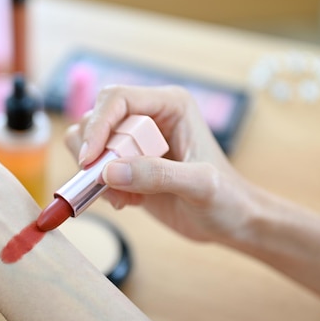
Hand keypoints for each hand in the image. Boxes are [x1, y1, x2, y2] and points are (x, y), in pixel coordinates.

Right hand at [65, 85, 258, 243]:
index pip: (117, 98)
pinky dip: (101, 188)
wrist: (231, 222)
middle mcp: (149, 116)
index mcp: (170, 104)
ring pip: (88, 143)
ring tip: (123, 198)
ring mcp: (135, 141)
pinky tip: (129, 203)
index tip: (89, 160)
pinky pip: (94, 168)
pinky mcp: (127, 165)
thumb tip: (108, 170)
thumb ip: (157, 175)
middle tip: (108, 185)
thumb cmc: (228, 198)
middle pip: (96, 119)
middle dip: (95, 155)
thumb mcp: (200, 185)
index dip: (97, 125)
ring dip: (96, 173)